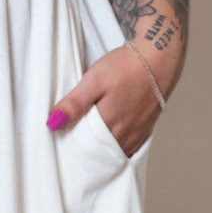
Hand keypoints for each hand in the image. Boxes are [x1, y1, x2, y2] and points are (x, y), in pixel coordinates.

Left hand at [47, 44, 163, 157]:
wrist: (159, 57)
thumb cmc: (126, 66)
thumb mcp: (94, 80)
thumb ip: (74, 103)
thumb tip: (52, 123)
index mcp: (108, 125)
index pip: (83, 149)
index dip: (71, 149)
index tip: (61, 147)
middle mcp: (123, 135)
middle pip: (99, 154)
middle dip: (85, 155)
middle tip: (71, 151)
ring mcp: (136, 134)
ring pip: (114, 153)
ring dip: (101, 154)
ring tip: (87, 150)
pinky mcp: (144, 130)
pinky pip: (128, 149)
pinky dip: (116, 150)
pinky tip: (108, 145)